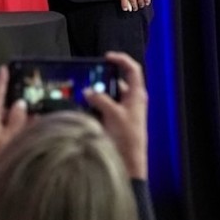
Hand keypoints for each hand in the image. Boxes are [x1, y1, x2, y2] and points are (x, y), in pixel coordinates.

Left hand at [0, 65, 28, 185]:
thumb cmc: (2, 163)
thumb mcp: (14, 139)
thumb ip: (18, 120)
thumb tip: (20, 104)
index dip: (1, 82)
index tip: (4, 69)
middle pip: (1, 110)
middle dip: (16, 107)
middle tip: (33, 101)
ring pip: (3, 122)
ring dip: (17, 121)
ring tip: (37, 119)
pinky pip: (2, 133)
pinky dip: (14, 131)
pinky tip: (29, 135)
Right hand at [84, 52, 148, 179]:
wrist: (128, 161)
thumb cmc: (128, 138)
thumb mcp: (113, 113)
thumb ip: (100, 99)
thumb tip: (89, 91)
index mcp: (137, 95)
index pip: (132, 69)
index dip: (121, 60)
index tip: (106, 58)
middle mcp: (131, 101)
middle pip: (116, 82)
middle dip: (102, 79)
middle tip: (88, 78)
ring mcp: (122, 111)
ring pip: (107, 95)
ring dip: (96, 93)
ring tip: (83, 93)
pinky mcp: (114, 120)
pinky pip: (102, 107)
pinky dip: (93, 105)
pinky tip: (83, 107)